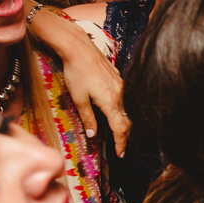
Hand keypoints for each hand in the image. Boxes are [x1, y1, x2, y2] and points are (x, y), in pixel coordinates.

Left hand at [58, 38, 129, 156]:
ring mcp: (121, 85)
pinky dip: (121, 109)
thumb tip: (93, 135)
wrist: (79, 48)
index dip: (121, 143)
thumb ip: (88, 118)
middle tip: (120, 147)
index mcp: (110, 102)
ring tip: (118, 132)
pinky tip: (114, 111)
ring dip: (123, 122)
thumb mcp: (79, 99)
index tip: (120, 153)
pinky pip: (124, 98)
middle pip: (127, 121)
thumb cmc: (76, 73)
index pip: (120, 128)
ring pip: (126, 109)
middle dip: (125, 136)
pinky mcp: (118, 78)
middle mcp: (120, 94)